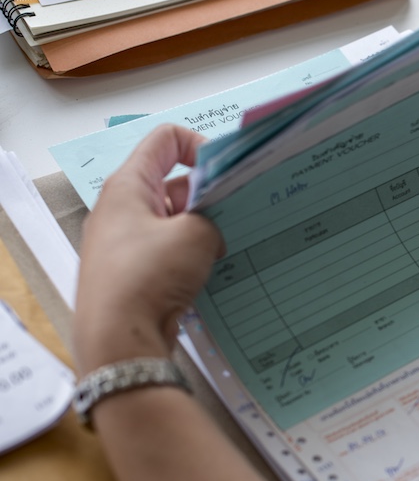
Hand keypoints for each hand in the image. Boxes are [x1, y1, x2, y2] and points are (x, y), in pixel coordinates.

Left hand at [74, 125, 223, 372]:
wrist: (118, 342)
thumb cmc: (149, 276)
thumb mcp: (196, 235)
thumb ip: (213, 216)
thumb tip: (212, 226)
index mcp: (128, 186)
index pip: (166, 139)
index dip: (200, 145)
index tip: (226, 172)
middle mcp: (121, 208)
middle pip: (173, 181)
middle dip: (208, 194)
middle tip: (238, 212)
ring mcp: (125, 242)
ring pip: (174, 218)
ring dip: (203, 227)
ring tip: (229, 244)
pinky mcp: (132, 271)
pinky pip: (169, 249)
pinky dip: (192, 253)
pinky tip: (211, 270)